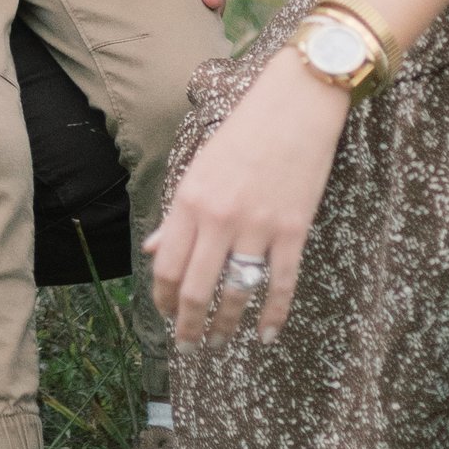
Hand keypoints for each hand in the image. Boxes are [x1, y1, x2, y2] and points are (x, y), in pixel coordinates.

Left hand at [145, 52, 351, 343]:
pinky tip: (265, 335)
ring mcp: (257, 226)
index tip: (165, 314)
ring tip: (221, 341)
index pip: (166, 265)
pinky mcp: (292, 230)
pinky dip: (273, 316)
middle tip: (188, 344)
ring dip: (225, 325)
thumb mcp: (200, 168)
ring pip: (235, 294)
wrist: (296, 105)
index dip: (162, 299)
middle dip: (188, 325)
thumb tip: (152, 250)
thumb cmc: (245, 133)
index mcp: (190, 200)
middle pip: (195, 289)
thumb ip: (177, 214)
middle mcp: (219, 217)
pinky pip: (280, 285)